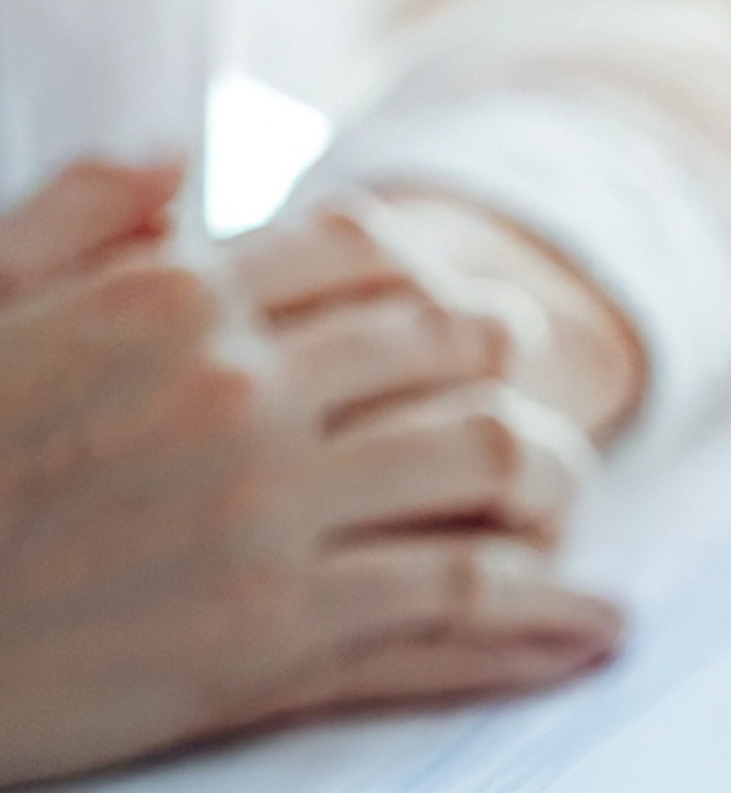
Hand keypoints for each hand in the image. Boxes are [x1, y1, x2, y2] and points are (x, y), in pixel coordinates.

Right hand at [0, 165, 621, 789]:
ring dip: (547, 480)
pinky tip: (592, 622)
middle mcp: (237, 389)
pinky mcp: (280, 633)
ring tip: (565, 502)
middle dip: (507, 369)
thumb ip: (77, 221)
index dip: (429, 283)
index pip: (364, 257)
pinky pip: (457, 601)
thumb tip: (174, 159)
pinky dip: (541, 613)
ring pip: (480, 462)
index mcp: (167, 296)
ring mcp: (268, 512)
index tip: (456, 315)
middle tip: (527, 397)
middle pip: (448, 348)